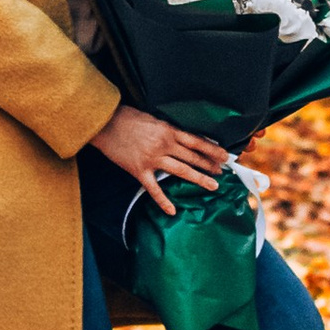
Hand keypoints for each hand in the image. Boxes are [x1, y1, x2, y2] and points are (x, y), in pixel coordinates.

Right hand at [93, 103, 229, 214]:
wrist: (105, 123)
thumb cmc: (127, 117)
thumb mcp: (153, 119)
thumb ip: (168, 129)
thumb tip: (184, 138)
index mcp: (168, 130)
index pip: (196, 142)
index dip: (212, 149)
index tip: (225, 155)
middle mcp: (164, 145)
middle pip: (192, 157)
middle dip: (209, 165)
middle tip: (222, 172)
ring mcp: (152, 159)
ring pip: (181, 171)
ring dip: (199, 178)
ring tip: (213, 186)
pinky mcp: (139, 170)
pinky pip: (154, 188)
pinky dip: (163, 201)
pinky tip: (172, 211)